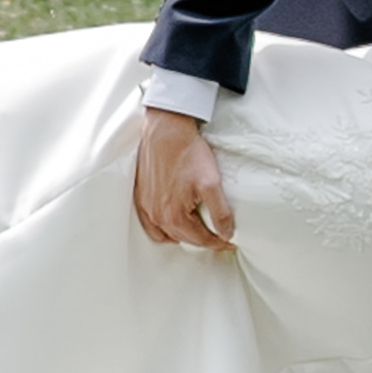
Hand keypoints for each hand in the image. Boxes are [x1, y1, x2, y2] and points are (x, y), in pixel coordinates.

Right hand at [131, 105, 237, 252]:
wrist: (167, 131)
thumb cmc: (187, 153)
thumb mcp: (212, 182)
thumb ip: (220, 212)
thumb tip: (226, 233)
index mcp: (174, 217)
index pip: (201, 240)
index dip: (219, 242)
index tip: (230, 241)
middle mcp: (157, 216)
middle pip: (185, 239)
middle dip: (203, 240)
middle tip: (219, 236)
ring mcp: (147, 208)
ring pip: (167, 235)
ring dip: (184, 237)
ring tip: (199, 232)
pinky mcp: (141, 198)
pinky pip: (150, 226)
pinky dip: (163, 232)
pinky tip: (173, 227)